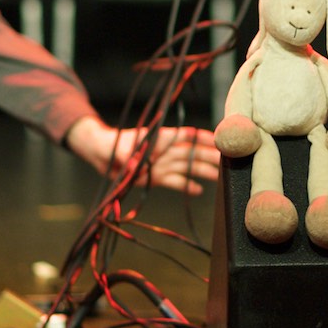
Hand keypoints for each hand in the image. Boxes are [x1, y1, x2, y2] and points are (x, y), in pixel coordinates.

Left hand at [65, 116, 219, 194]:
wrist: (100, 155)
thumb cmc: (110, 144)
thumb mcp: (119, 149)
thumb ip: (129, 155)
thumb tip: (137, 162)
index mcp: (159, 139)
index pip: (185, 136)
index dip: (202, 137)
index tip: (219, 138)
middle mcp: (164, 151)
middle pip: (191, 152)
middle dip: (209, 155)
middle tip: (228, 160)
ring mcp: (161, 164)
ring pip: (186, 167)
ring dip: (202, 171)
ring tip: (218, 177)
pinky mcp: (156, 176)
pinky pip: (174, 181)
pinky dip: (186, 186)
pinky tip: (197, 191)